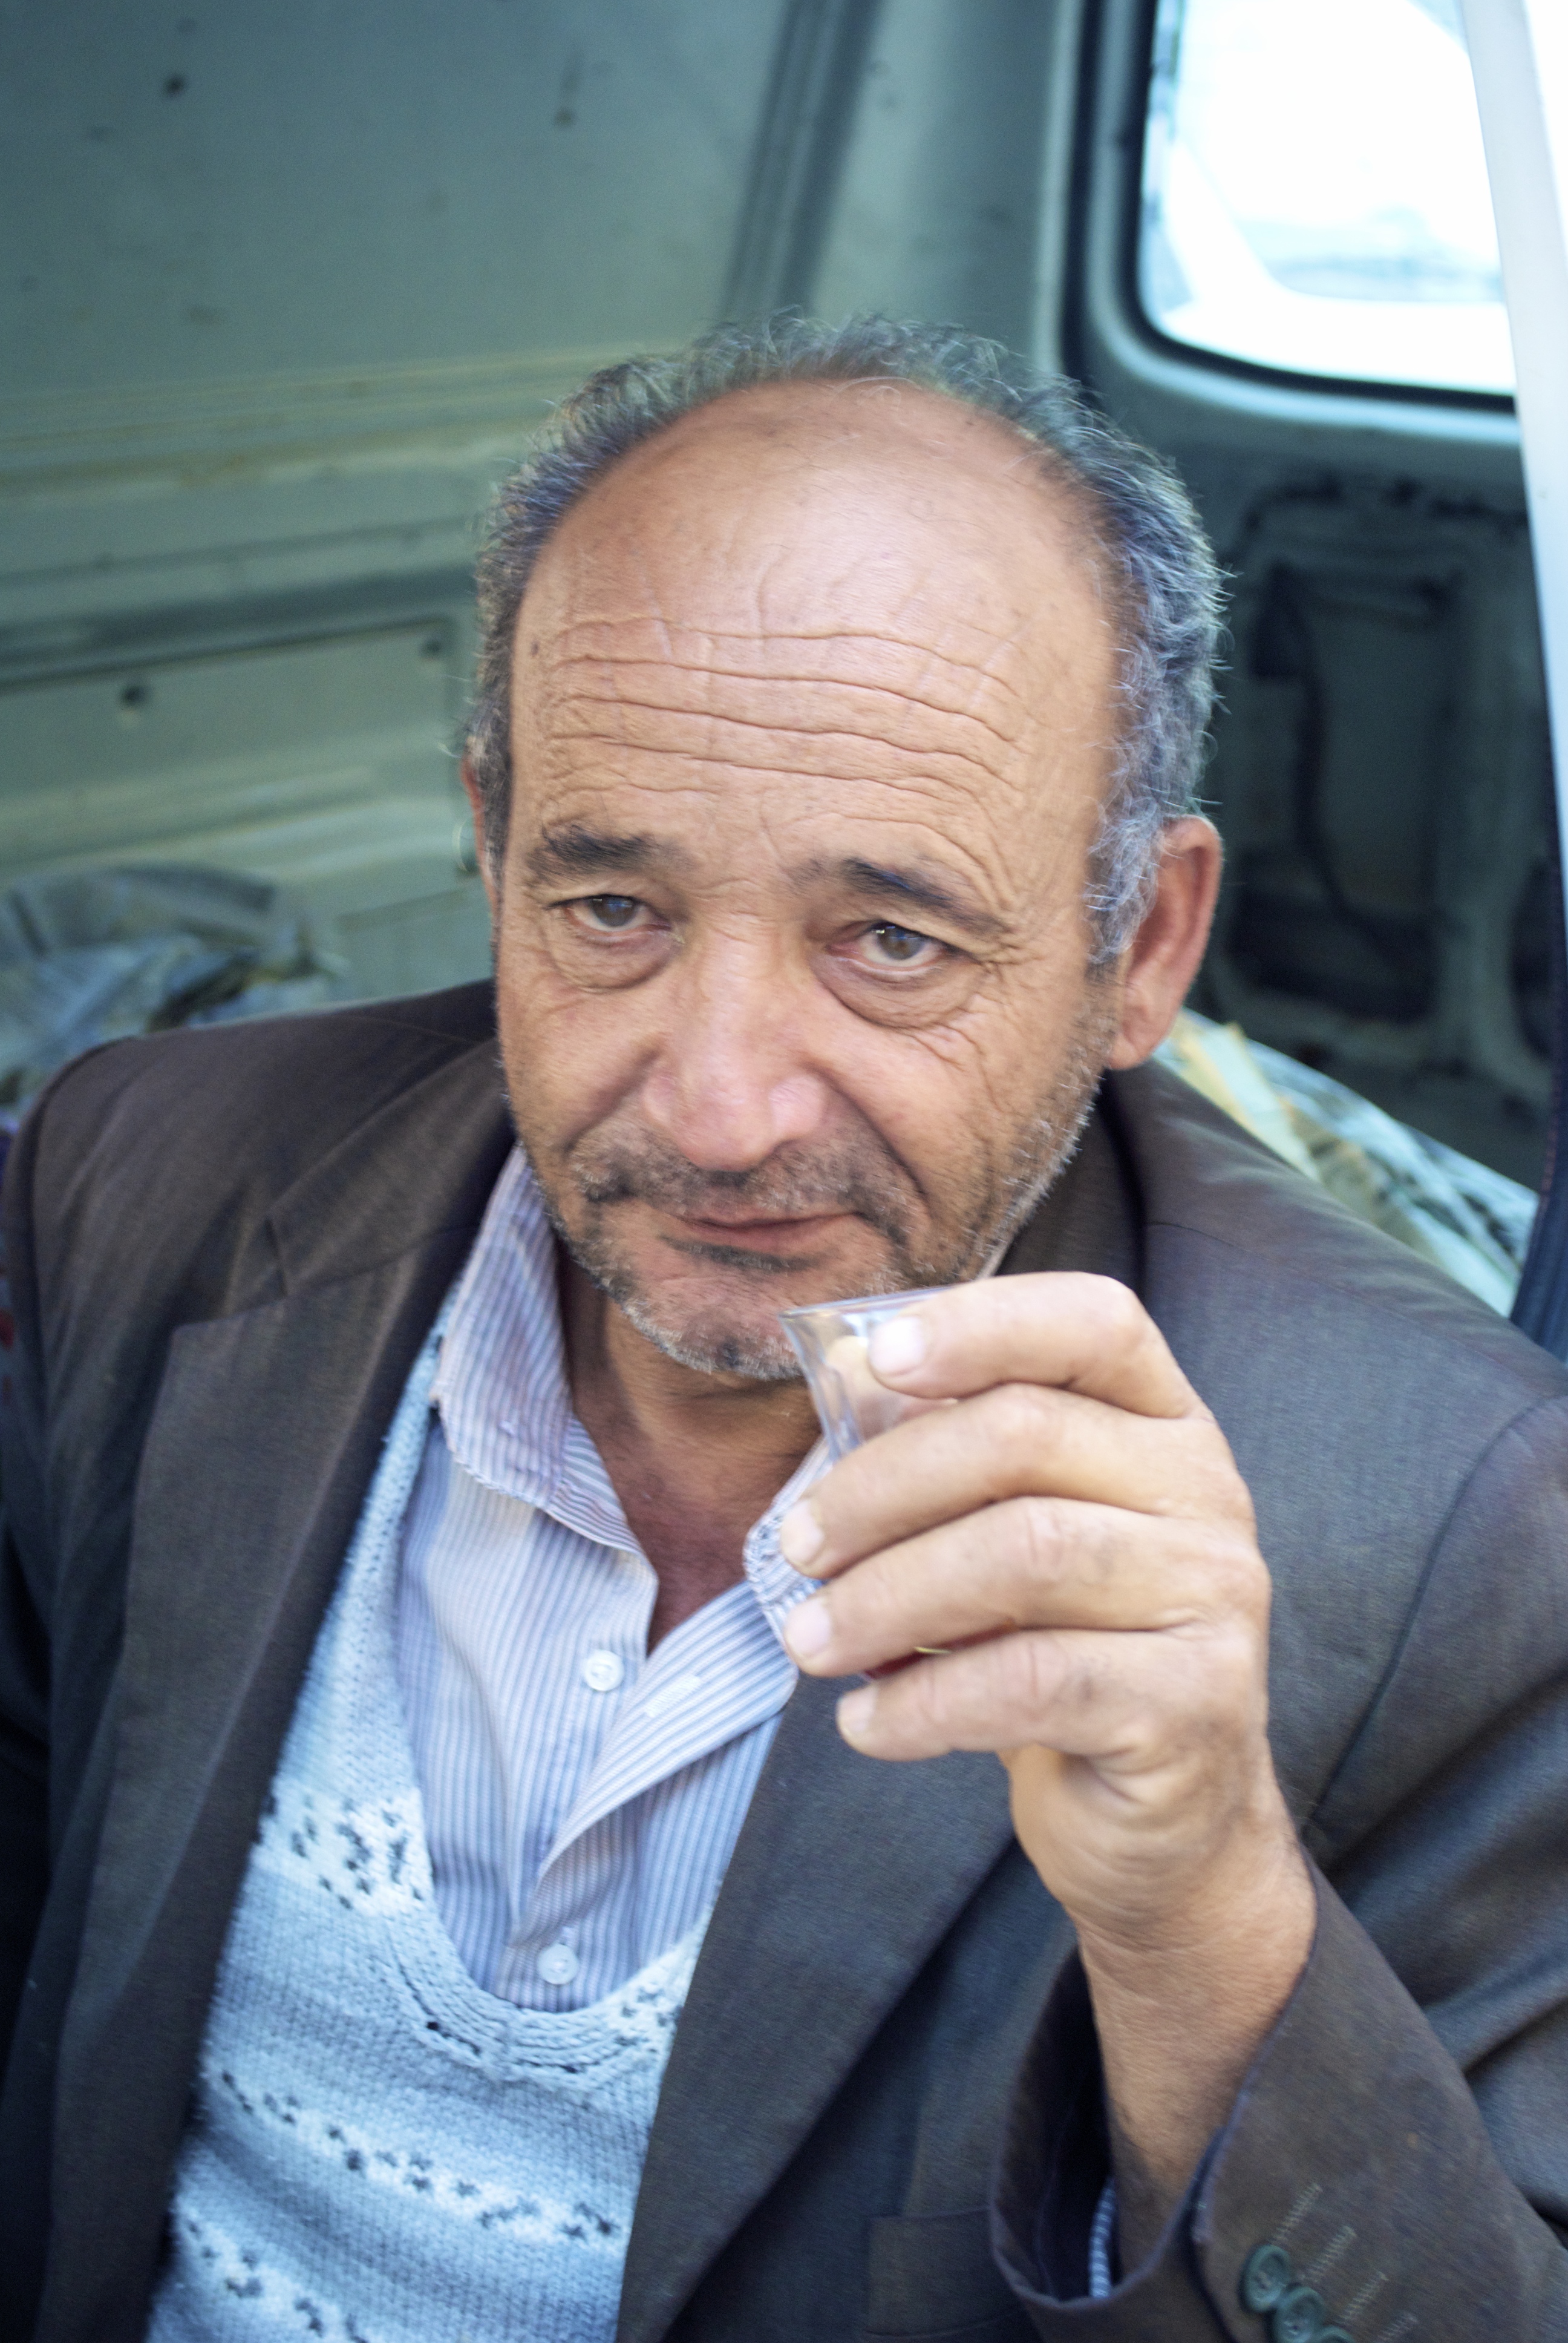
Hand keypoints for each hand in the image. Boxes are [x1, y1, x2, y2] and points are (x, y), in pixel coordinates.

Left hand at [778, 1273, 1314, 2237]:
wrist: (1165, 1825)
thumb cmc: (1060, 1650)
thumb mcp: (999, 1537)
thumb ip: (939, 1451)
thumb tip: (840, 1364)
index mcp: (1165, 1423)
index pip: (1096, 1323)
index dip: (984, 1323)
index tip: (876, 1360)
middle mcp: (1206, 1492)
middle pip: (1027, 1435)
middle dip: (883, 1487)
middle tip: (796, 1547)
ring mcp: (1214, 1596)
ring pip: (1027, 1553)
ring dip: (887, 1597)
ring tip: (810, 1642)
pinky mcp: (1194, 1702)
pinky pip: (1034, 1681)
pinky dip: (924, 1702)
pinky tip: (866, 1723)